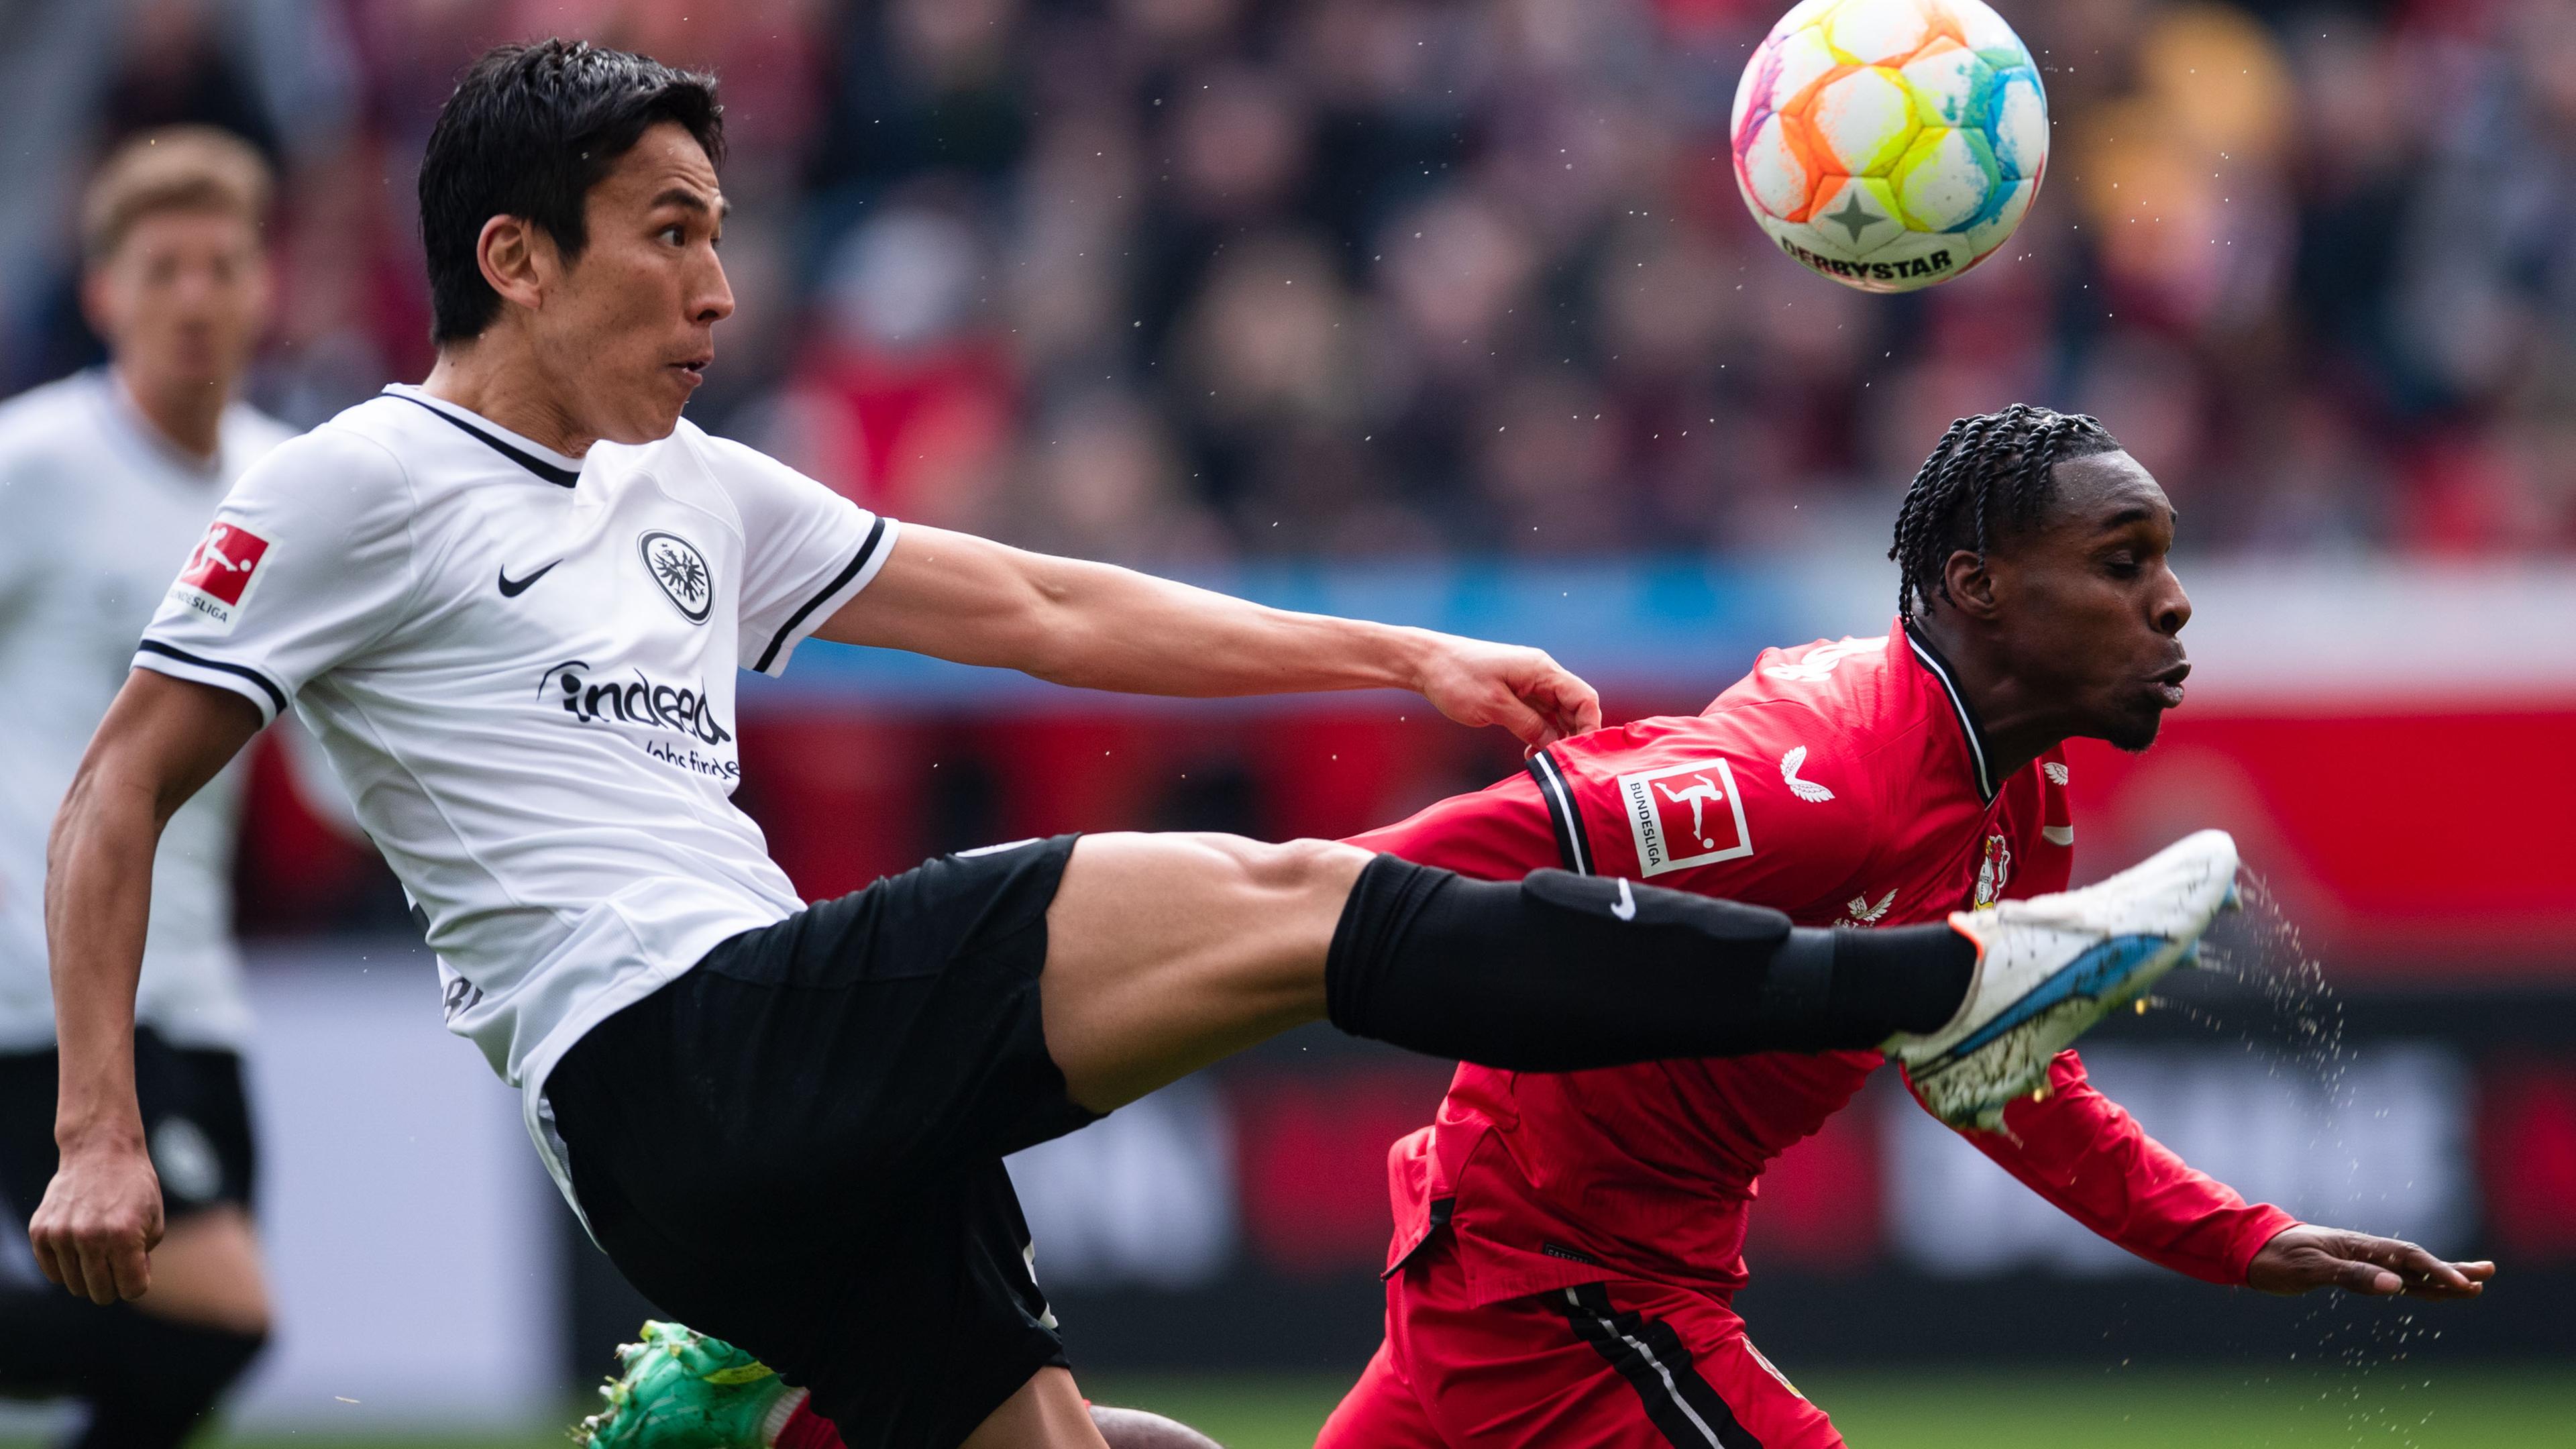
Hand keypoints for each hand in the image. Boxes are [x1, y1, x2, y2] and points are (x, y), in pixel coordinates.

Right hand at [29, 1138, 163, 1303]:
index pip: (132, 1289)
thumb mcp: (154, 1221)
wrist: (101, 1152)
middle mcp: (90, 1237)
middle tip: (117, 1265)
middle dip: (114, 1285)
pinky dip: (66, 1268)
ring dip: (89, 1276)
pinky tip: (78, 1249)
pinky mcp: (40, 1231)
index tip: (138, 1268)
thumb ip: (143, 1259)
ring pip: (75, 1286)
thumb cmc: (134, 1188)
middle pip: (101, 1292)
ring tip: (99, 1250)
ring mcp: (61, 1234)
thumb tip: (126, 1286)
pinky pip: (52, 1272)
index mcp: (124, 1236)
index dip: (137, 1283)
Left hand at [1411, 635, 1602, 752]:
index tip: (1578, 754)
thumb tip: (1555, 746)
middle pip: (1575, 707)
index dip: (1588, 727)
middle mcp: (1541, 674)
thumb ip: (1529, 725)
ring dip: (1555, 738)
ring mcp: (1530, 684)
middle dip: (1573, 736)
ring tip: (1542, 761)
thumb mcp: (1494, 706)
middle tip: (1560, 763)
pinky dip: (1541, 734)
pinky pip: (1540, 716)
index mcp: (1542, 670)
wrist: (1427, 663)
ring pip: (1558, 714)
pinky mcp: (1517, 694)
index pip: (1584, 698)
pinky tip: (1530, 751)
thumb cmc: (1457, 678)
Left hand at [2246, 1224, 2491, 1300]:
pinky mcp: (2349, 1271)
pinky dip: (2415, 1286)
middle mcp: (2364, 1251)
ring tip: (2472, 1284)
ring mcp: (2359, 1260)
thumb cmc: (2275, 1257)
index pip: (2407, 1258)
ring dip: (2439, 1278)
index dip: (2438, 1271)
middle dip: (2452, 1269)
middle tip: (2487, 1273)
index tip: (2464, 1284)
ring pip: (2408, 1271)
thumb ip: (2352, 1276)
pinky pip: (2390, 1279)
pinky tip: (2429, 1290)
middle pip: (2416, 1261)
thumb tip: (2396, 1286)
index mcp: (2358, 1246)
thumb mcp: (2310, 1269)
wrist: (2248, 1248)